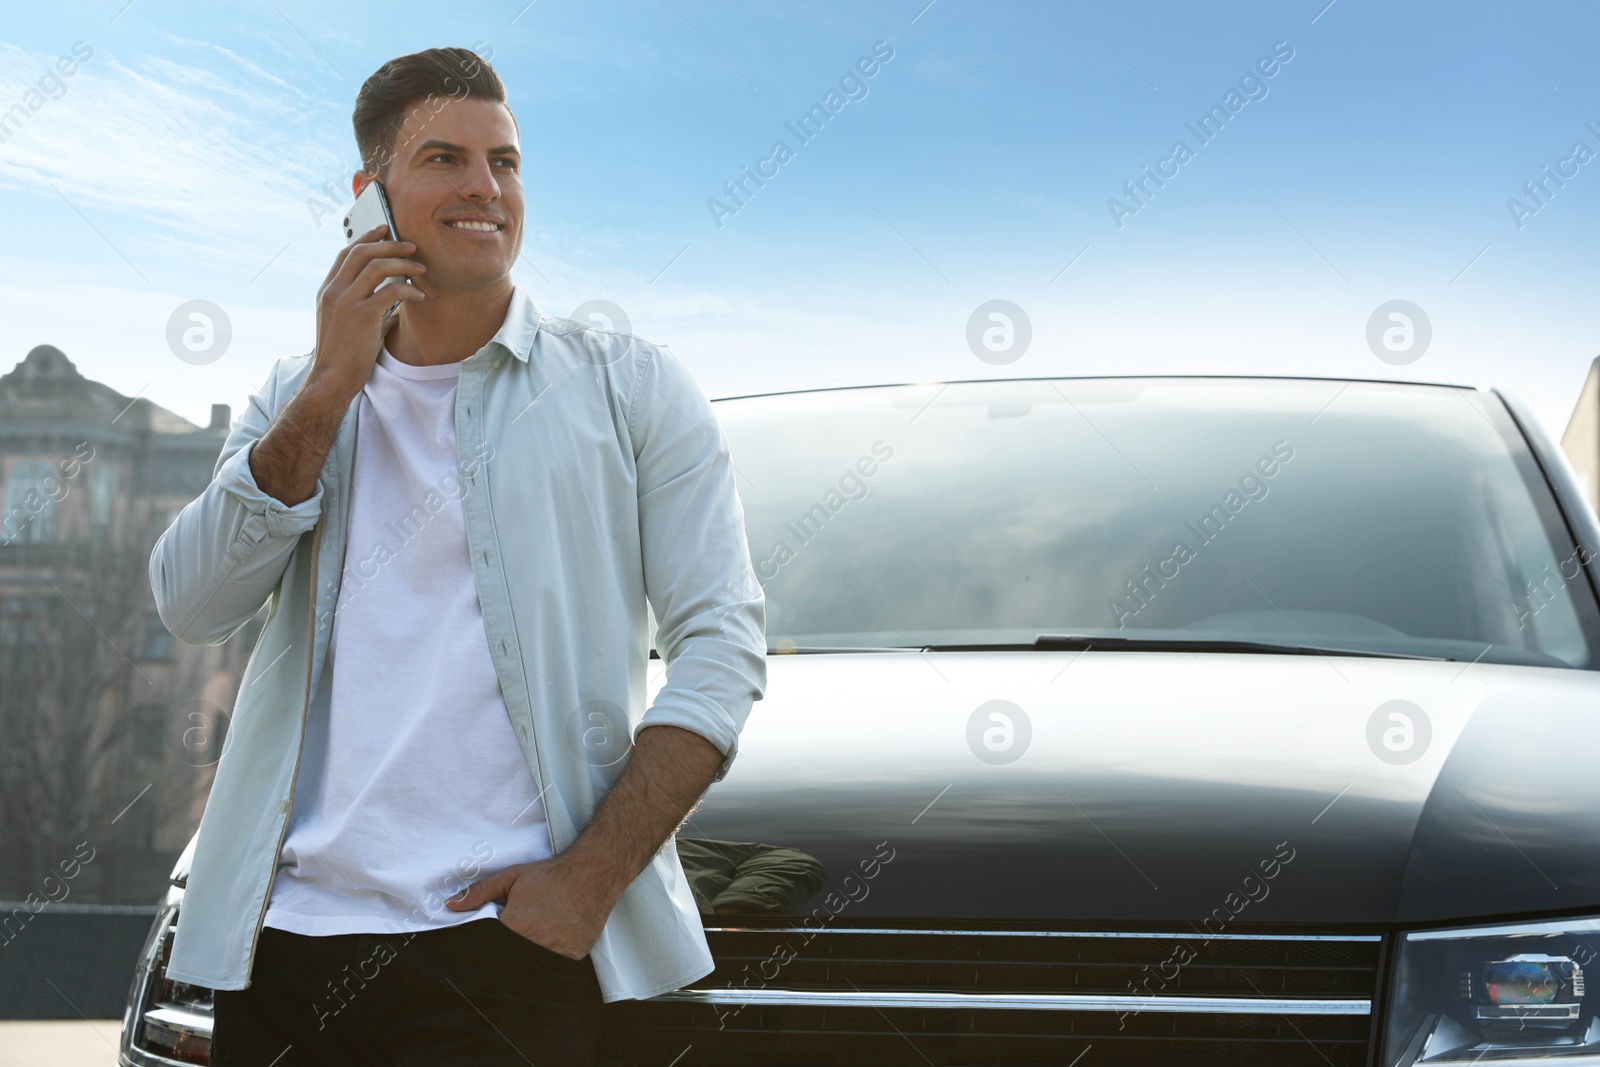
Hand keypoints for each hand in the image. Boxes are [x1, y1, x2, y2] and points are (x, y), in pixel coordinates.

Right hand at [310, 224, 426, 396]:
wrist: (331, 378)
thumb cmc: (342, 356)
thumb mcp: (346, 325)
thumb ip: (365, 309)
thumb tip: (393, 305)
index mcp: (327, 291)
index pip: (346, 254)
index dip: (366, 239)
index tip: (384, 230)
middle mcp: (334, 291)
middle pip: (361, 252)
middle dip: (389, 244)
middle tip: (412, 246)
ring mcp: (346, 302)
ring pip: (376, 267)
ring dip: (403, 264)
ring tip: (421, 269)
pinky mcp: (362, 315)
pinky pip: (391, 291)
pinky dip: (409, 290)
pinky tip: (419, 297)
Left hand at [443, 854, 623, 959]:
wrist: (592, 873)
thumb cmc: (551, 875)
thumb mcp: (512, 877)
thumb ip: (479, 893)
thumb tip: (451, 905)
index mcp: (513, 926)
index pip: (490, 946)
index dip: (490, 942)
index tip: (496, 936)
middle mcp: (532, 943)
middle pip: (510, 956)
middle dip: (510, 947)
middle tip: (525, 928)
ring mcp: (554, 953)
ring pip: (531, 964)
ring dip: (530, 953)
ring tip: (540, 931)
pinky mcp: (572, 957)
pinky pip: (554, 966)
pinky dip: (551, 956)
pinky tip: (555, 938)